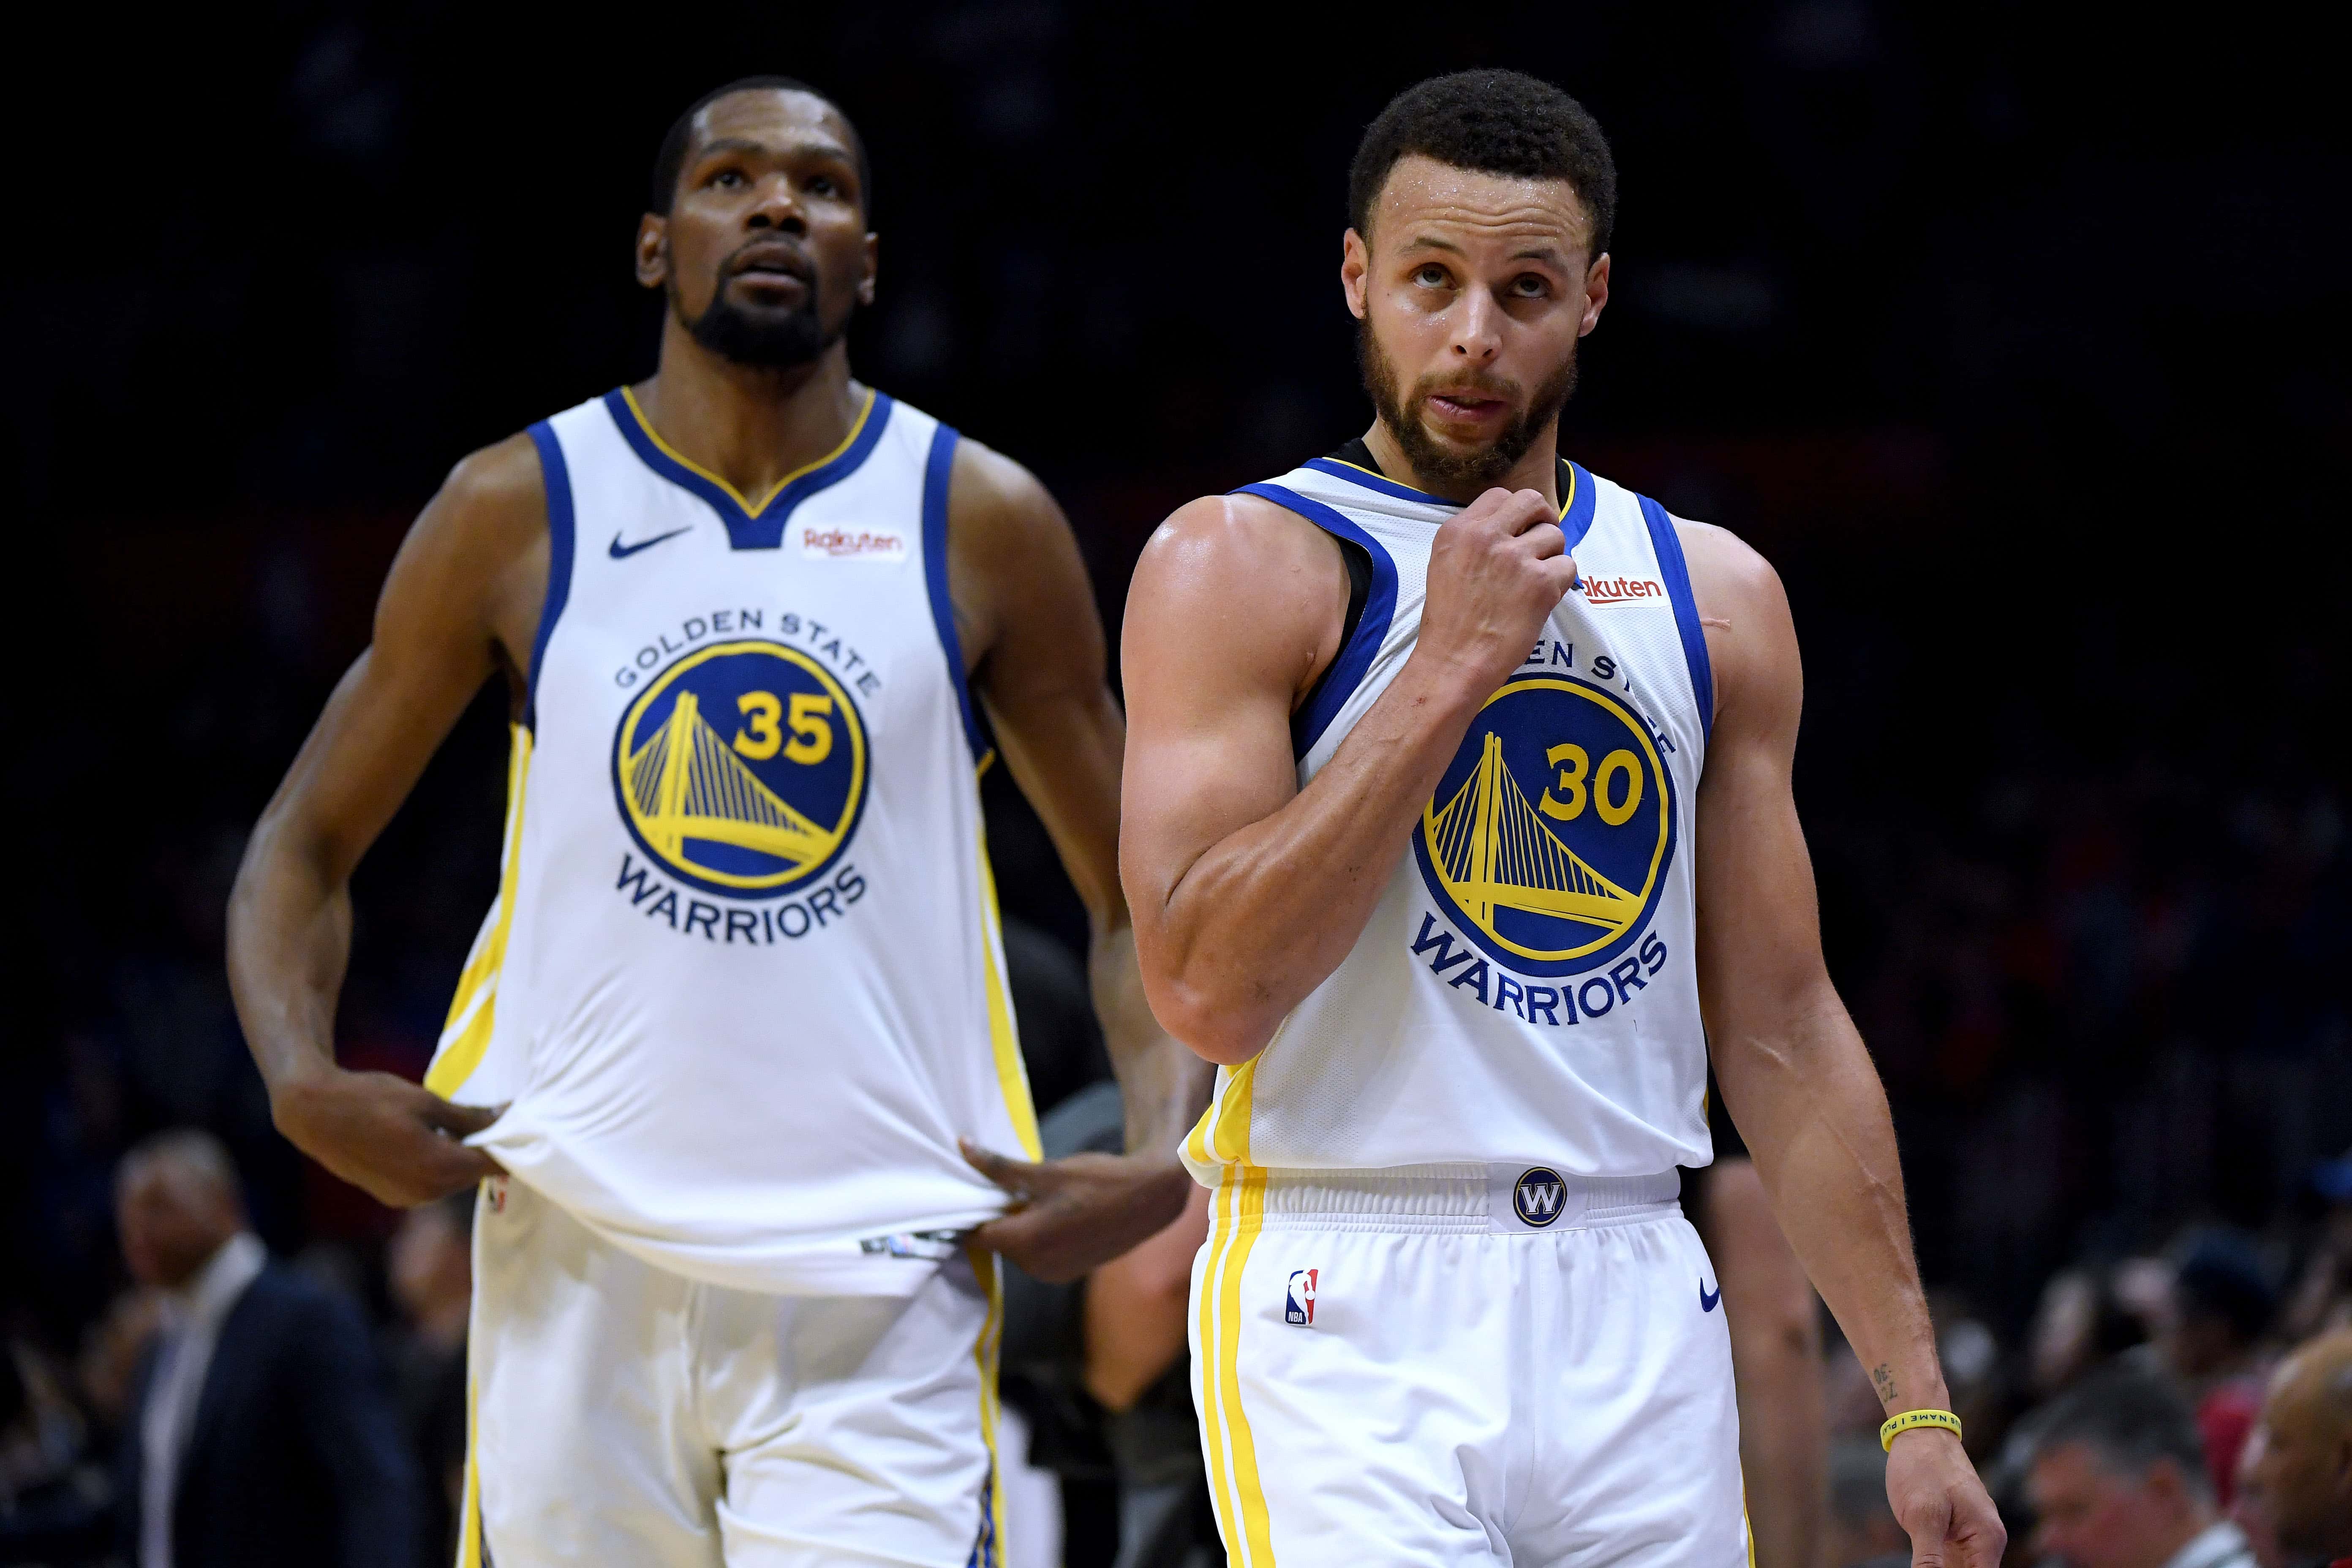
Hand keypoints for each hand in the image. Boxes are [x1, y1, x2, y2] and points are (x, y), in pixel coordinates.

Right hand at [272, 1068, 504, 1206]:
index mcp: (439, 1168)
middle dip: (485, 1151)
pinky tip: (436, 1140)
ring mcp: (406, 1198)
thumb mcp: (427, 1101)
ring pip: (451, 1181)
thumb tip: (506, 1117)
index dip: (510, 1146)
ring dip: (461, 1159)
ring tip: (466, 1128)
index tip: (524, 1127)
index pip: (491, 1163)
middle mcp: (426, 1192)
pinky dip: (439, 1166)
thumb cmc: (372, 1099)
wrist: (315, 1115)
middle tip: (497, 1123)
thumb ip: (469, 1116)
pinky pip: (429, 1184)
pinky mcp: (391, 1197)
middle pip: (472, 1174)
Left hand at [960, 1139, 1193, 1283]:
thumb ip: (999, 1167)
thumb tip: (962, 1147)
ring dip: (1017, 1227)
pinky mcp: (1068, 1273)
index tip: (968, 1193)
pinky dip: (1037, 1237)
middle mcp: (1036, 1267)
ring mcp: (1054, 1274)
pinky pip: (1037, 1256)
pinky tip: (1053, 1212)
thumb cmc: (1098, 1181)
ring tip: (1033, 1197)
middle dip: (997, 1217)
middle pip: (998, 1242)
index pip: (976, 1235)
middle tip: (1005, 1187)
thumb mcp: (1046, 1171)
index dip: (968, 1214)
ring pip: (1017, 1249)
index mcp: (1026, 1243)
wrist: (1150, 1199)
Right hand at [1413, 485, 1579, 700]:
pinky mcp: (1540, 582)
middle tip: (1543, 541)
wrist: (1453, 661)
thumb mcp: (1445, 565)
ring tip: (1535, 582)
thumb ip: (1473, 540)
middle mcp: (1486, 537)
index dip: (1516, 512)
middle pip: (1532, 501)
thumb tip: (1510, 527)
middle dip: (1543, 518)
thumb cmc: (1450, 622)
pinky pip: (1568, 565)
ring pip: (1554, 535)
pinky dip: (1561, 583)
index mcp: (1458, 531)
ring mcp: (1514, 557)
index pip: (1499, 496)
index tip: (1519, 530)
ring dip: (1552, 557)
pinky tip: (1541, 599)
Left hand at [1886, 1428, 2005, 1567]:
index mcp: (1988, 1538)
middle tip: (1922, 1560)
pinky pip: (1950, 1559)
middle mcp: (1986, 1539)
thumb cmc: (1923, 1467)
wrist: (1919, 1432)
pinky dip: (1936, 1565)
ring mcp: (1970, 1535)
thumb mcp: (1922, 1515)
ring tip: (1921, 1554)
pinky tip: (1919, 1561)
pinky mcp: (1954, 1530)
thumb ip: (1929, 1558)